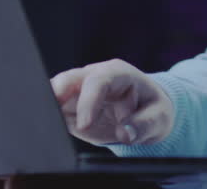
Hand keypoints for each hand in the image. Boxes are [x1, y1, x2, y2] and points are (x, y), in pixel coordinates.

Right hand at [51, 59, 174, 146]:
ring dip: (49, 106)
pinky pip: (56, 111)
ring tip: (46, 123)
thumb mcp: (160, 117)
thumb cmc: (153, 109)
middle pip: (69, 79)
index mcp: (118, 73)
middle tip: (50, 114)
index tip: (84, 124)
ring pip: (57, 92)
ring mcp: (81, 91)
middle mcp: (95, 77)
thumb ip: (144, 125)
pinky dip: (50, 118)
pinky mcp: (72, 107)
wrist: (147, 112)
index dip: (88, 101)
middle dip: (57, 93)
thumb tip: (125, 132)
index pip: (98, 81)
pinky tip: (48, 130)